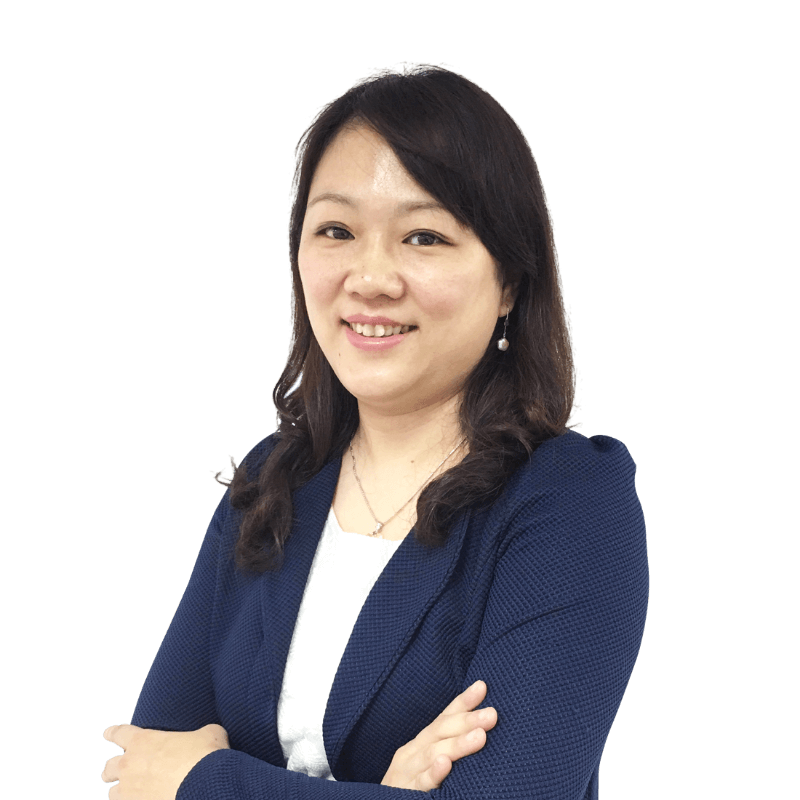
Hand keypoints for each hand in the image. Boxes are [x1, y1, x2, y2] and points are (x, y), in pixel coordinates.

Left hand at [101, 723, 229, 797]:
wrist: (204, 786)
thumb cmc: (205, 756)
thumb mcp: (209, 733)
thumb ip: (202, 733)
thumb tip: (209, 736)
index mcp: (143, 741)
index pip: (119, 733)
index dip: (114, 732)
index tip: (110, 733)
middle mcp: (130, 765)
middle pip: (108, 768)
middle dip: (113, 770)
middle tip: (122, 771)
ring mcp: (130, 792)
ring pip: (113, 795)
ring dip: (121, 794)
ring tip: (130, 795)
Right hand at [381, 681, 497, 791]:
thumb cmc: (410, 788)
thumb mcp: (428, 765)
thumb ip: (447, 749)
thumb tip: (481, 733)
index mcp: (420, 743)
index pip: (442, 718)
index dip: (462, 702)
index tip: (482, 686)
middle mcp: (412, 752)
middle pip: (440, 731)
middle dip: (467, 721)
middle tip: (492, 714)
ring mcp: (407, 772)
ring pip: (432, 753)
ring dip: (457, 744)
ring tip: (480, 736)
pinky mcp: (405, 793)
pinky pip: (420, 783)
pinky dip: (433, 773)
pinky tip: (445, 764)